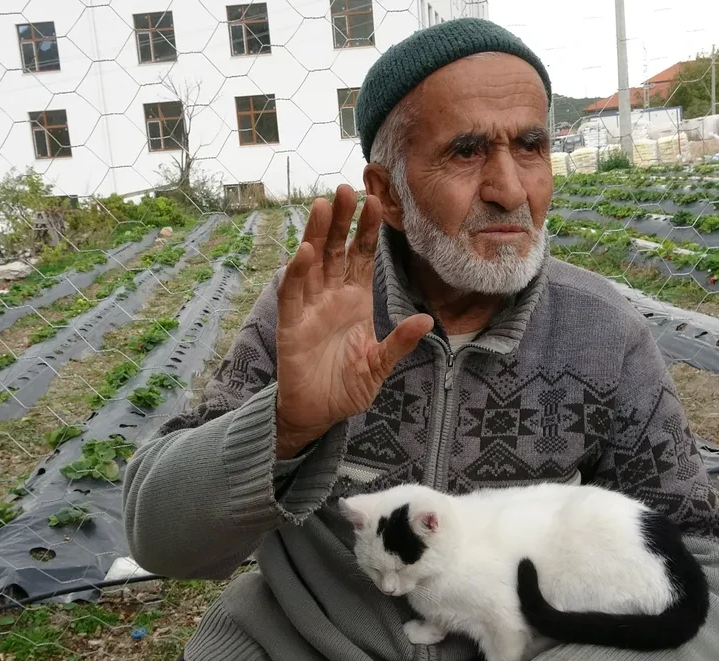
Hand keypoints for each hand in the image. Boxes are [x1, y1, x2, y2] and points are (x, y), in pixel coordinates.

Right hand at [275, 185, 433, 458]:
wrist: (318, 415)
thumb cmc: (347, 388)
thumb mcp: (380, 364)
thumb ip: (399, 343)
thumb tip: (428, 321)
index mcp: (355, 300)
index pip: (362, 256)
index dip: (367, 230)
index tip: (377, 200)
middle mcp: (331, 297)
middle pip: (335, 250)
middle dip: (341, 220)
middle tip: (346, 187)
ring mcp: (309, 309)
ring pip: (312, 263)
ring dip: (316, 235)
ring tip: (323, 206)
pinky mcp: (291, 326)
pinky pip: (293, 295)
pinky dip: (297, 274)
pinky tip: (304, 252)